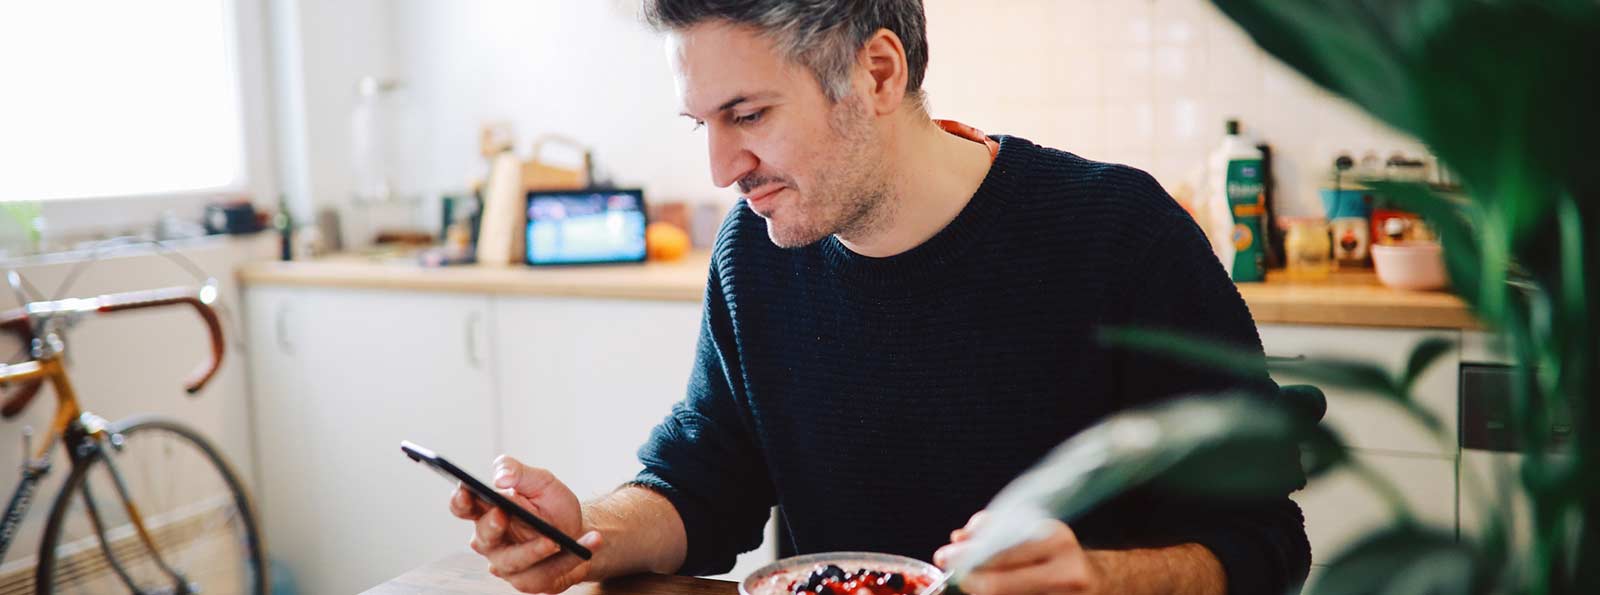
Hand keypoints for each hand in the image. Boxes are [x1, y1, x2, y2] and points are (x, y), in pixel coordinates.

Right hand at [449, 455, 603, 593]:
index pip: (463, 507)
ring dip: (534, 550)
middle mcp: (491, 541)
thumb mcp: (541, 481)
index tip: (466, 490)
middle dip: (491, 526)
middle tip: (503, 514)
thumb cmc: (551, 506)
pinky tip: (589, 543)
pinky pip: (545, 574)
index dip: (460, 500)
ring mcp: (508, 564)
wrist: (578, 530)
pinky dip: (569, 560)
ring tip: (555, 540)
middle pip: (483, 538)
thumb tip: (500, 477)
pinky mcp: (530, 581)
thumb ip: (518, 473)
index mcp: (488, 511)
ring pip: (513, 562)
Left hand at [932, 511, 1102, 594]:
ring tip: (974, 582)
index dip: (967, 557)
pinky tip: (991, 592)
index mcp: (1056, 540)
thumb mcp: (1032, 531)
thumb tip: (959, 538)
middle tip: (954, 574)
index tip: (945, 556)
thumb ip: (994, 530)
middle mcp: (1066, 572)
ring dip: (982, 591)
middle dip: (969, 580)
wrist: (1098, 581)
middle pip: (1000, 585)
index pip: (1000, 552)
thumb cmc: (1056, 554)